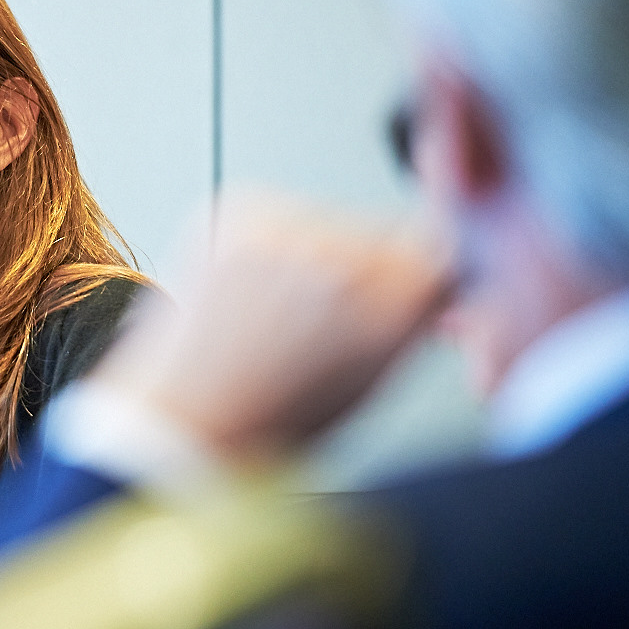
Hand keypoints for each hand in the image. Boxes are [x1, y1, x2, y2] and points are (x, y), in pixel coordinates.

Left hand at [97, 191, 452, 463]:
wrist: (185, 418)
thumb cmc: (273, 420)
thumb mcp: (374, 382)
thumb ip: (414, 320)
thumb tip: (435, 280)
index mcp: (395, 303)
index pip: (443, 251)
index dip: (422, 279)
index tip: (407, 294)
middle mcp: (345, 256)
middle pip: (385, 233)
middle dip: (367, 269)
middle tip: (324, 320)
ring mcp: (288, 227)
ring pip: (330, 220)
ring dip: (314, 253)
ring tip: (276, 313)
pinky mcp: (239, 209)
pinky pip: (277, 210)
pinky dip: (267, 241)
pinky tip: (248, 291)